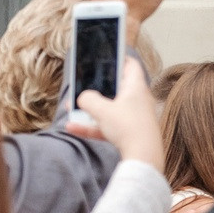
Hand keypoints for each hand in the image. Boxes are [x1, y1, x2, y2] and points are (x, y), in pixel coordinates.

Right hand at [67, 54, 162, 170]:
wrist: (143, 158)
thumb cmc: (128, 128)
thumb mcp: (102, 110)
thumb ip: (88, 100)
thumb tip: (82, 98)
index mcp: (136, 87)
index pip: (130, 65)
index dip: (118, 57)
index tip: (106, 54)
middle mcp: (137, 101)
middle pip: (115, 88)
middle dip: (96, 88)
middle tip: (81, 84)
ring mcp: (133, 118)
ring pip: (109, 109)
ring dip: (90, 109)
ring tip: (70, 108)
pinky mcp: (129, 134)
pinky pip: (107, 127)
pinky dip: (92, 127)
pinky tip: (72, 127)